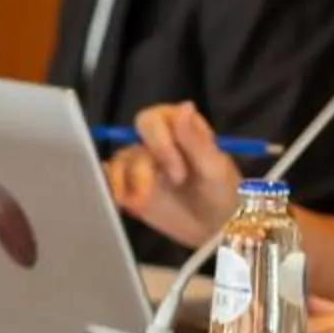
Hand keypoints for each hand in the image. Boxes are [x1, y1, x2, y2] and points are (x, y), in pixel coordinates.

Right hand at [104, 101, 243, 245]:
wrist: (217, 226)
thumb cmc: (223, 192)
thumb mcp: (214, 168)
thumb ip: (195, 139)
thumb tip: (185, 105)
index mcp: (177, 126)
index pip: (151, 120)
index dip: (159, 144)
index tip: (179, 172)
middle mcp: (156, 142)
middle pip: (128, 140)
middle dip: (143, 167)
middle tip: (170, 187)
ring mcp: (141, 165)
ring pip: (119, 163)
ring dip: (127, 183)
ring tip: (144, 203)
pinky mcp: (130, 187)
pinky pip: (110, 182)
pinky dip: (113, 191)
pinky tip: (125, 205)